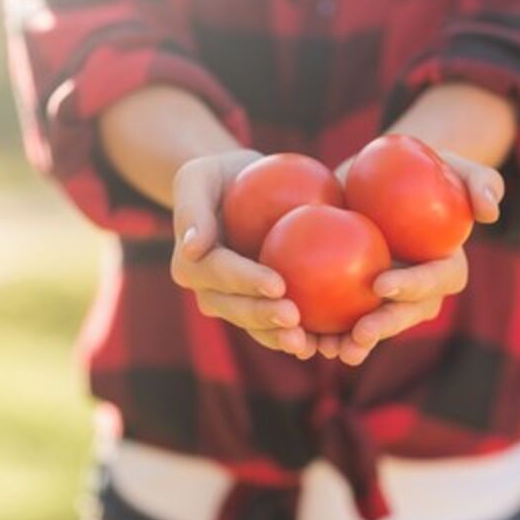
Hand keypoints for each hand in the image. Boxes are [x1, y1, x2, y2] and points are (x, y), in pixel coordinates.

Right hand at [170, 150, 317, 358]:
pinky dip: (301, 336)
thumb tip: (194, 247)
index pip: (219, 274)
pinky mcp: (261, 305)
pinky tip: (327, 342)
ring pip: (256, 327)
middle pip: (236, 309)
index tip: (277, 284)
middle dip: (263, 317)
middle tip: (294, 319)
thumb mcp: (197, 176)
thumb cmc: (217, 176)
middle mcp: (210, 292)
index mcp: (192, 265)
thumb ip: (192, 209)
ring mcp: (236, 304)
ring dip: (280, 338)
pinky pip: (279, 325)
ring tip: (308, 343)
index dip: (246, 282)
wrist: (239, 190)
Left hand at [323, 152, 504, 364]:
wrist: (378, 176)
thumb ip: (480, 181)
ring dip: (354, 344)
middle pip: (407, 314)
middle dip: (386, 327)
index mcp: (445, 266)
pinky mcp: (355, 296)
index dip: (415, 286)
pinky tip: (299, 336)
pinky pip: (340, 318)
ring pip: (374, 327)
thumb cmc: (424, 168)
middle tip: (360, 332)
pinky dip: (324, 330)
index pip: (437, 280)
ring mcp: (387, 298)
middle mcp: (419, 291)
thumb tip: (491, 212)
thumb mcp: (455, 164)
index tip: (383, 284)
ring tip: (331, 350)